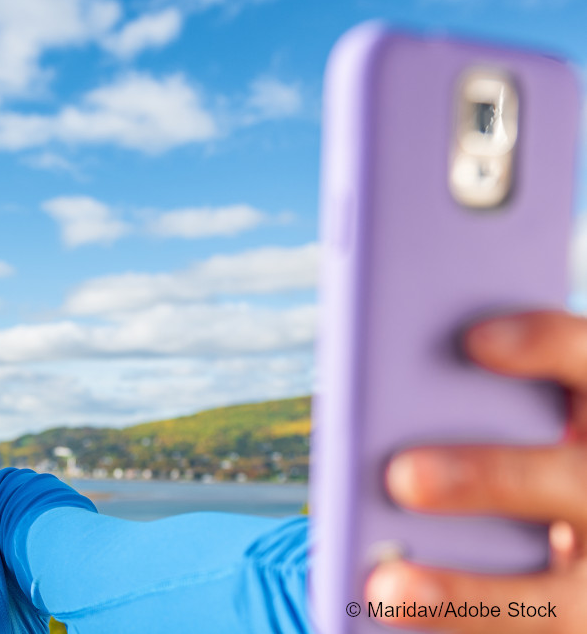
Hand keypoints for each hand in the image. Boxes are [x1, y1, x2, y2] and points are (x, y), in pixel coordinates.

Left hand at [365, 310, 586, 632]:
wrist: (579, 545)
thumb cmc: (522, 473)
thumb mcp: (521, 436)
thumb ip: (476, 415)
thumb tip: (376, 415)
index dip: (544, 345)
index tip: (472, 339)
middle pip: (575, 480)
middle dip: (490, 477)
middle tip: (402, 476)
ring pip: (558, 597)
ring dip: (468, 594)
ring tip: (386, 588)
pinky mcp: (583, 623)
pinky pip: (536, 631)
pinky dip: (466, 625)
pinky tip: (389, 616)